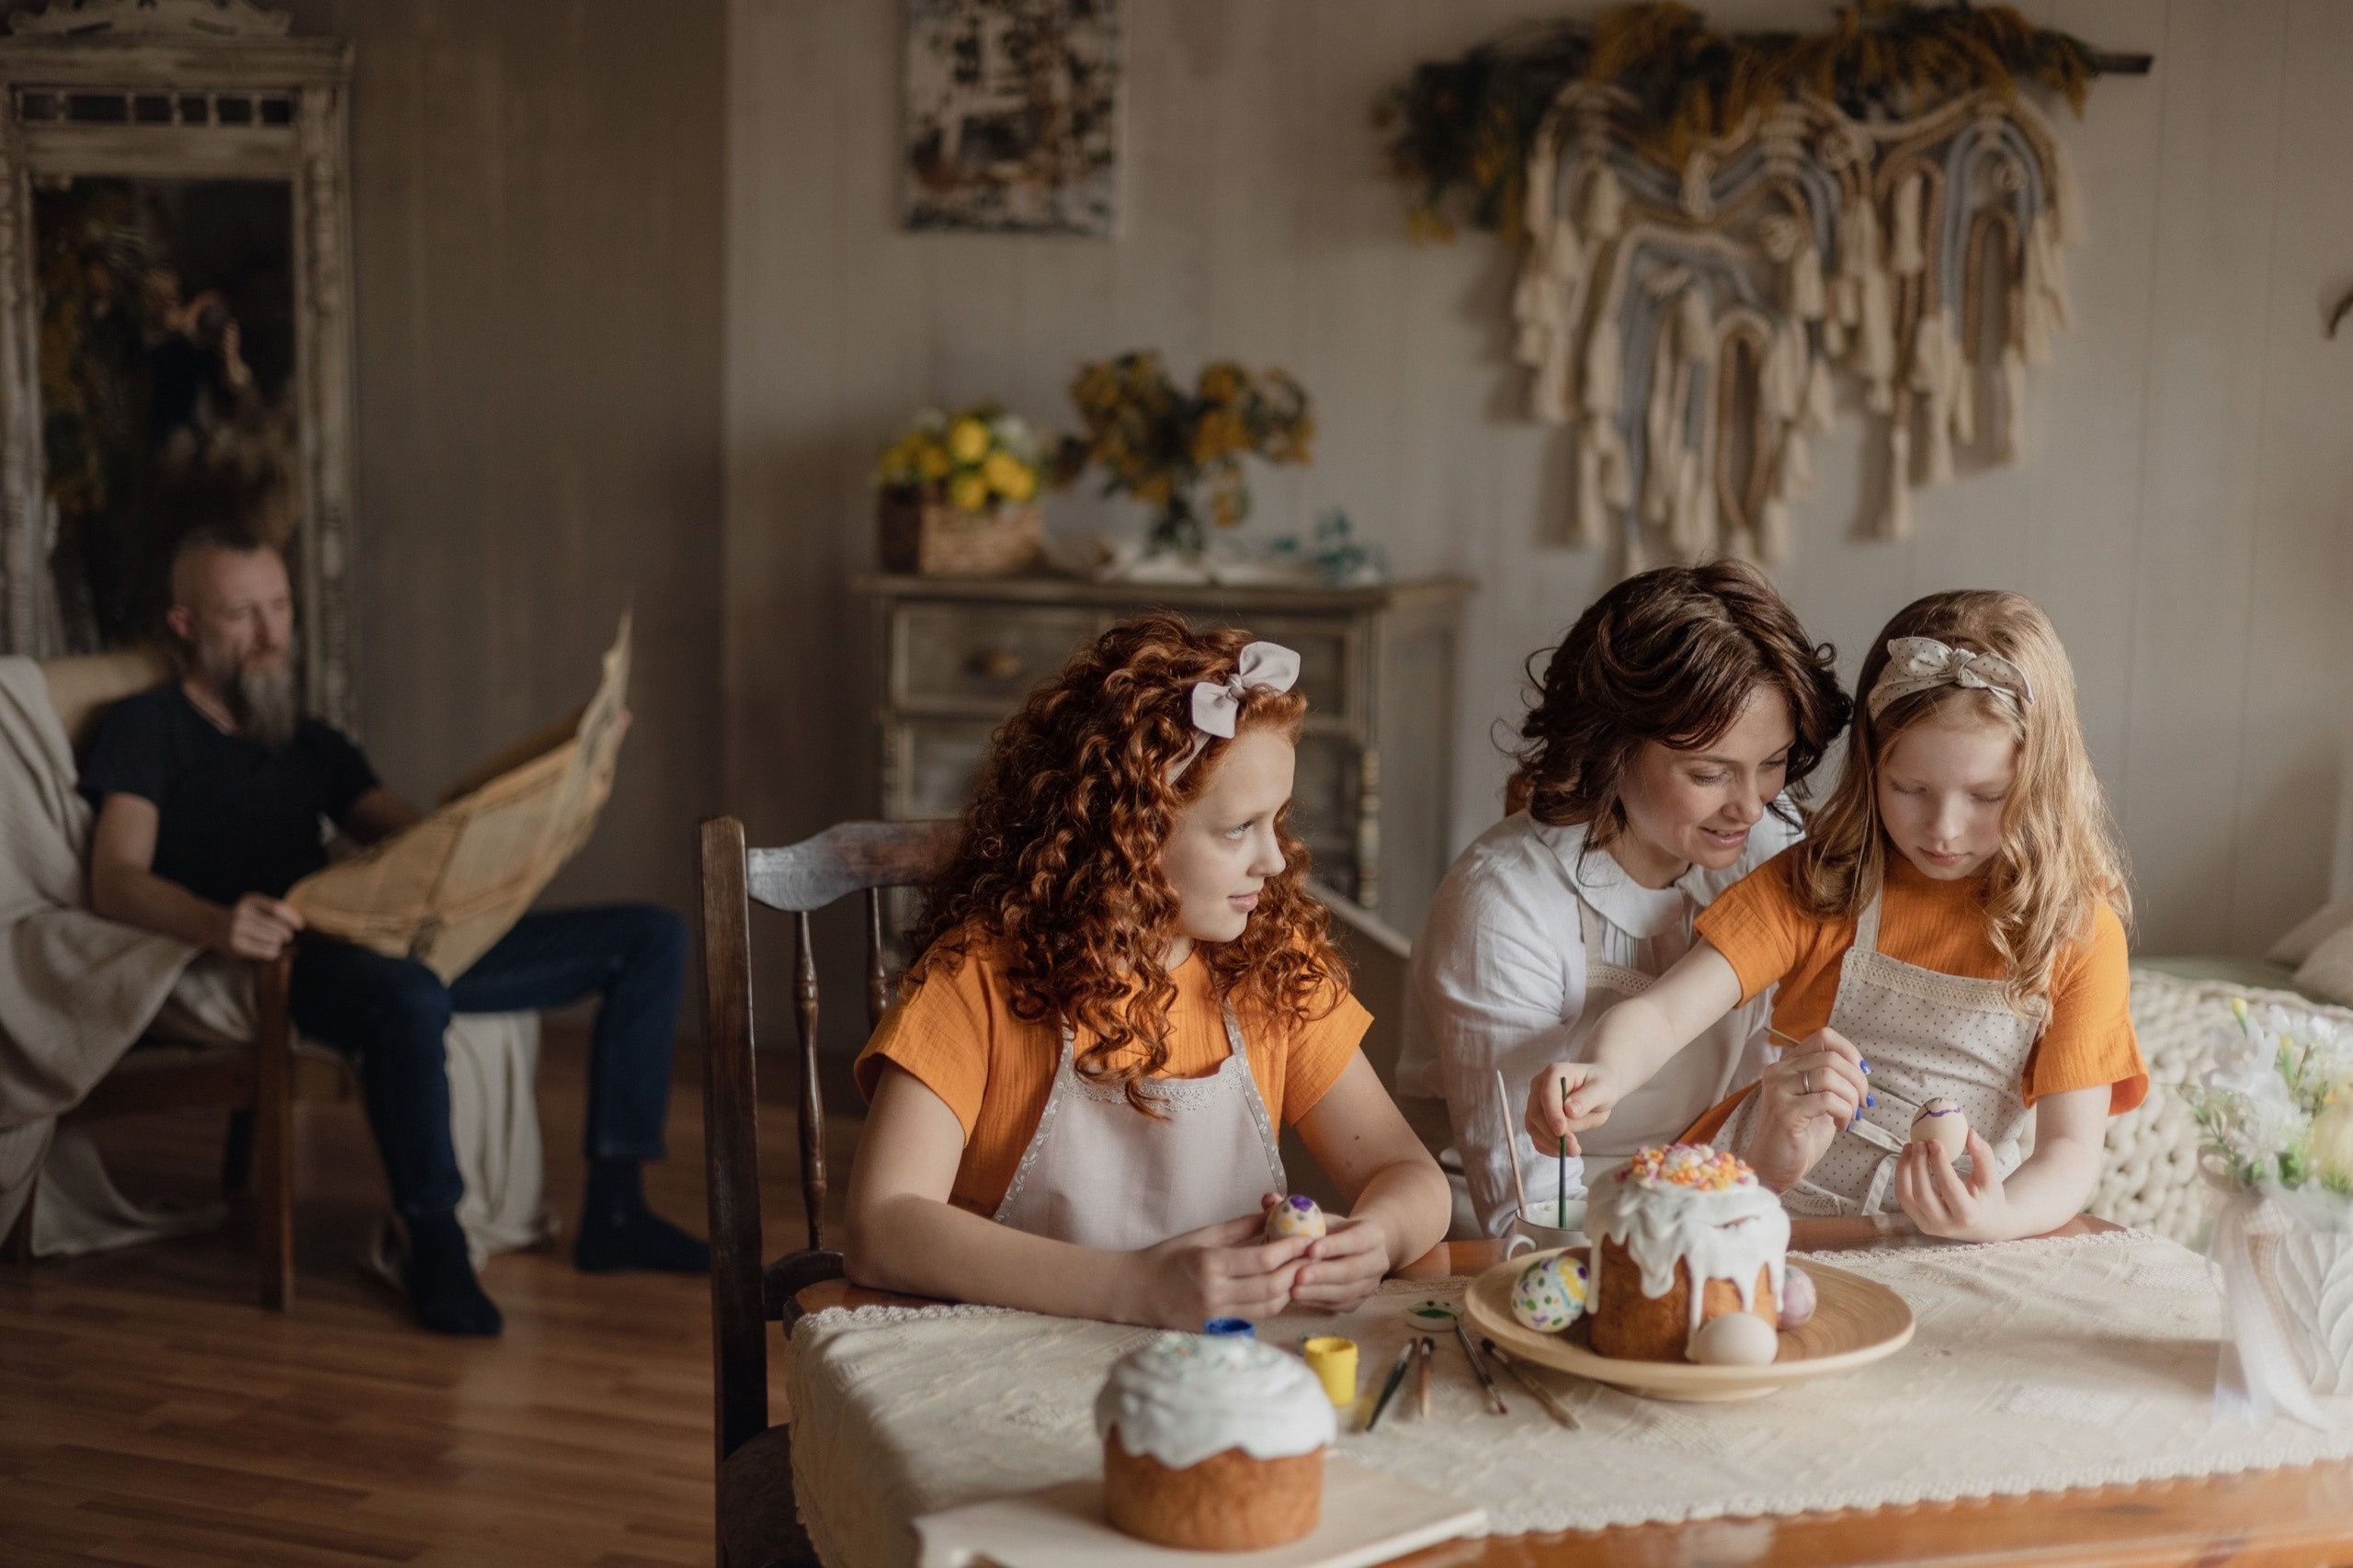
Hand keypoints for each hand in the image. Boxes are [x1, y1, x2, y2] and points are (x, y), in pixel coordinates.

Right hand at [215, 893, 302, 960]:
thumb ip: (275, 910)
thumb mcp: (256, 905)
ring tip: (277, 942)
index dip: (292, 918)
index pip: (277, 909)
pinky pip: (265, 951)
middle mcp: (241, 914)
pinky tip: (272, 949)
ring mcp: (237, 931)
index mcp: (250, 900)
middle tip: (288, 936)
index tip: (300, 925)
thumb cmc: (244, 916)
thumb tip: (300, 924)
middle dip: (287, 933)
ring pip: (272, 940)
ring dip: (279, 943)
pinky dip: (273, 952)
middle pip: (276, 926)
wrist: (213, 925)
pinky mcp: (236, 946)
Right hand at [1127, 1214, 1309, 1328]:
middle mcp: (1214, 1294)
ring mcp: (1215, 1316)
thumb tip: (1275, 1212)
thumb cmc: (1168, 1257)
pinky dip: (1272, 1303)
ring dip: (1289, 1288)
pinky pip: (1255, 1318)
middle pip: (1272, 1286)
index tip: (1308, 1238)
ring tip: (1300, 1270)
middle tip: (1313, 1255)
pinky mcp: (1215, 1330)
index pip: (1264, 1260)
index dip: (1291, 1249)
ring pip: (1269, 1306)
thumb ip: (1242, 1226)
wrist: (1136, 1290)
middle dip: (1298, 1269)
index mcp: (1210, 1265)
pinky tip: (1279, 1289)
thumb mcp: (1203, 1235)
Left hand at [1288, 1214, 1392, 1312]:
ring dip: (1319, 1292)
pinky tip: (1300, 1298)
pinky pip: (1339, 1305)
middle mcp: (1378, 1261)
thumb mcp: (1321, 1216)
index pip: (1356, 1240)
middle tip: (1298, 1275)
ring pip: (1346, 1292)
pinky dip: (1318, 1302)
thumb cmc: (1331, 1231)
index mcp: (1373, 1234)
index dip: (1335, 1246)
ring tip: (1294, 1290)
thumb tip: (1268, 1199)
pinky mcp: (1358, 1301)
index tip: (1310, 1249)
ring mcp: (1370, 1284)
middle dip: (1324, 1274)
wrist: (1352, 1250)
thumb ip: (1297, 1210)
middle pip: (1352, 1270)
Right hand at [1524, 1061, 1619, 1150]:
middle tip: (1573, 1149)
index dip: (1552, 1113)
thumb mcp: (1603, 1090)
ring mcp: (1535, 1102)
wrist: (1598, 1089)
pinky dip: (1547, 1147)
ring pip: (1533, 1126)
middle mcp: (1540, 1086)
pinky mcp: (1536, 1118)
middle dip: (1552, 1134)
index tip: (1562, 1131)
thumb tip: (1570, 1111)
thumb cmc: (1601, 1086)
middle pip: (1536, 1113)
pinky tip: (1564, 1151)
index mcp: (1555, 1073)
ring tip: (1573, 1151)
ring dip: (1550, 1143)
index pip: (1547, 1094)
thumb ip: (1587, 1099)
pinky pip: (1536, 1136)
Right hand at [1740, 1027, 1868, 1191]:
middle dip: (1857, 1081)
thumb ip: (1831, 1081)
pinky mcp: (1785, 1112)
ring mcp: (1779, 1091)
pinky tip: (1842, 1125)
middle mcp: (1779, 1072)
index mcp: (1787, 1065)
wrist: (1774, 1167)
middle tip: (1862, 1104)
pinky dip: (1844, 1112)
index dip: (1850, 1052)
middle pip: (1831, 1058)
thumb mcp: (1817, 1101)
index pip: (1824, 1037)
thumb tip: (1861, 1069)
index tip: (1862, 1074)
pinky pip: (1827, 1100)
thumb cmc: (1798, 1136)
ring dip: (1851, 1098)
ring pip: (1829, 1076)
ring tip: (1850, 1116)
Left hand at [1896, 1130, 2011, 1240]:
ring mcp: (1929, 1226)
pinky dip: (1902, 1176)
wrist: (1985, 1226)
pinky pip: (1903, 1197)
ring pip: (1905, 1196)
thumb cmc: (1989, 1198)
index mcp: (1967, 1215)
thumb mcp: (1992, 1179)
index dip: (1940, 1163)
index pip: (1949, 1188)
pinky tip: (1908, 1158)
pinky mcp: (1918, 1221)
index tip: (1934, 1141)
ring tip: (1909, 1147)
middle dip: (1917, 1165)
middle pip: (1922, 1194)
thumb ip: (1983, 1156)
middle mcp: (1945, 1225)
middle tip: (1919, 1142)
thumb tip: (1969, 1132)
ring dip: (1903, 1169)